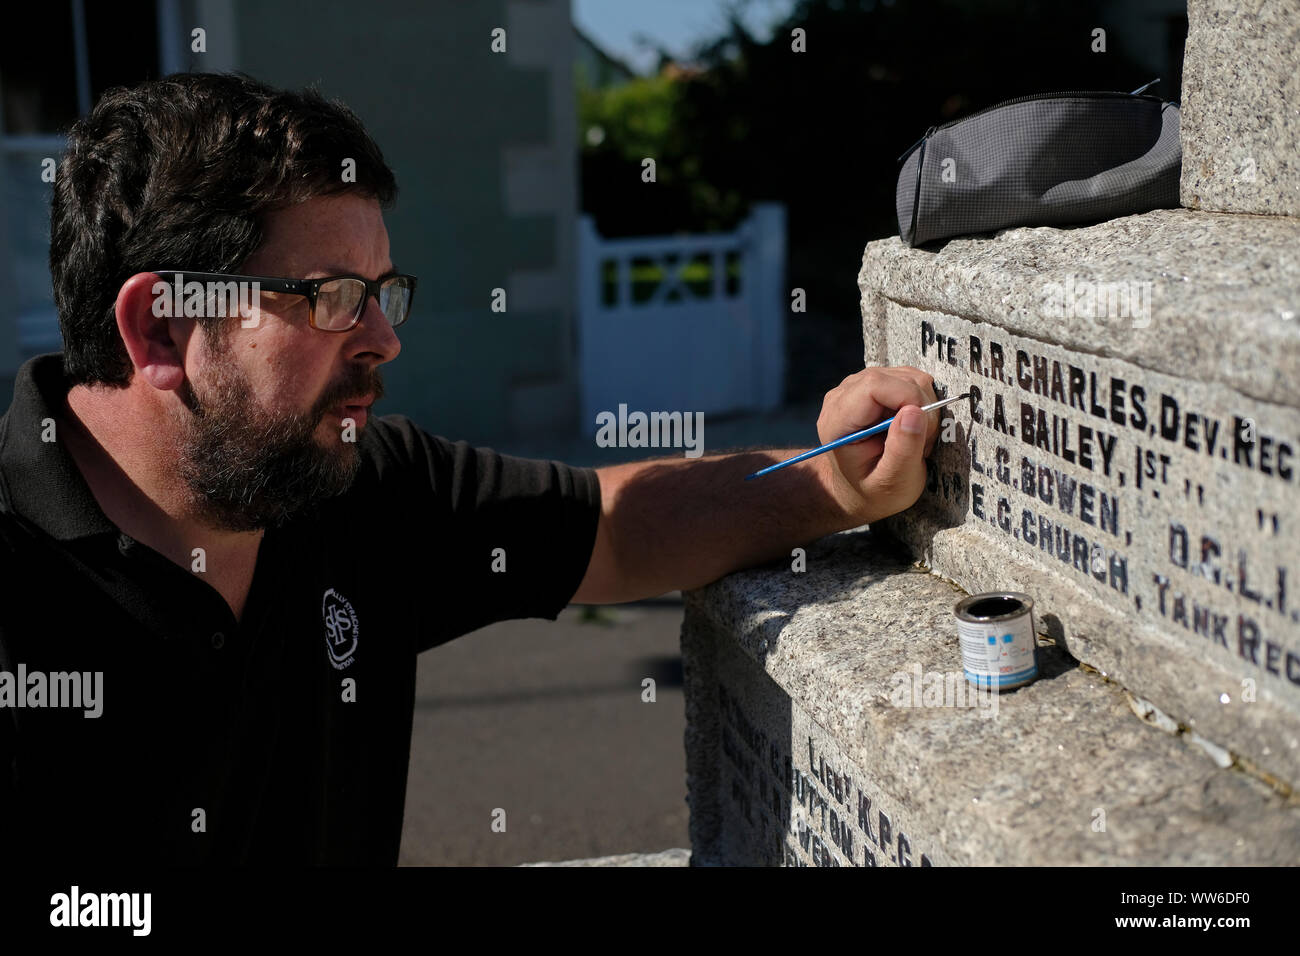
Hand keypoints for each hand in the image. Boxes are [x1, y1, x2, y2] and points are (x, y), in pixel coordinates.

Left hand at [815, 366, 938, 524]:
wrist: (860, 488)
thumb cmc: (873, 491)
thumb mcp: (892, 482)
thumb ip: (902, 450)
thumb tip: (914, 411)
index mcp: (837, 420)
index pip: (874, 385)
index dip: (907, 398)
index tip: (924, 429)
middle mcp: (844, 396)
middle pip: (896, 378)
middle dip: (922, 408)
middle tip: (921, 443)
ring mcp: (861, 386)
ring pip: (910, 377)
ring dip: (925, 407)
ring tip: (915, 439)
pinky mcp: (879, 384)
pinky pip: (914, 380)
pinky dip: (923, 403)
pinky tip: (913, 427)